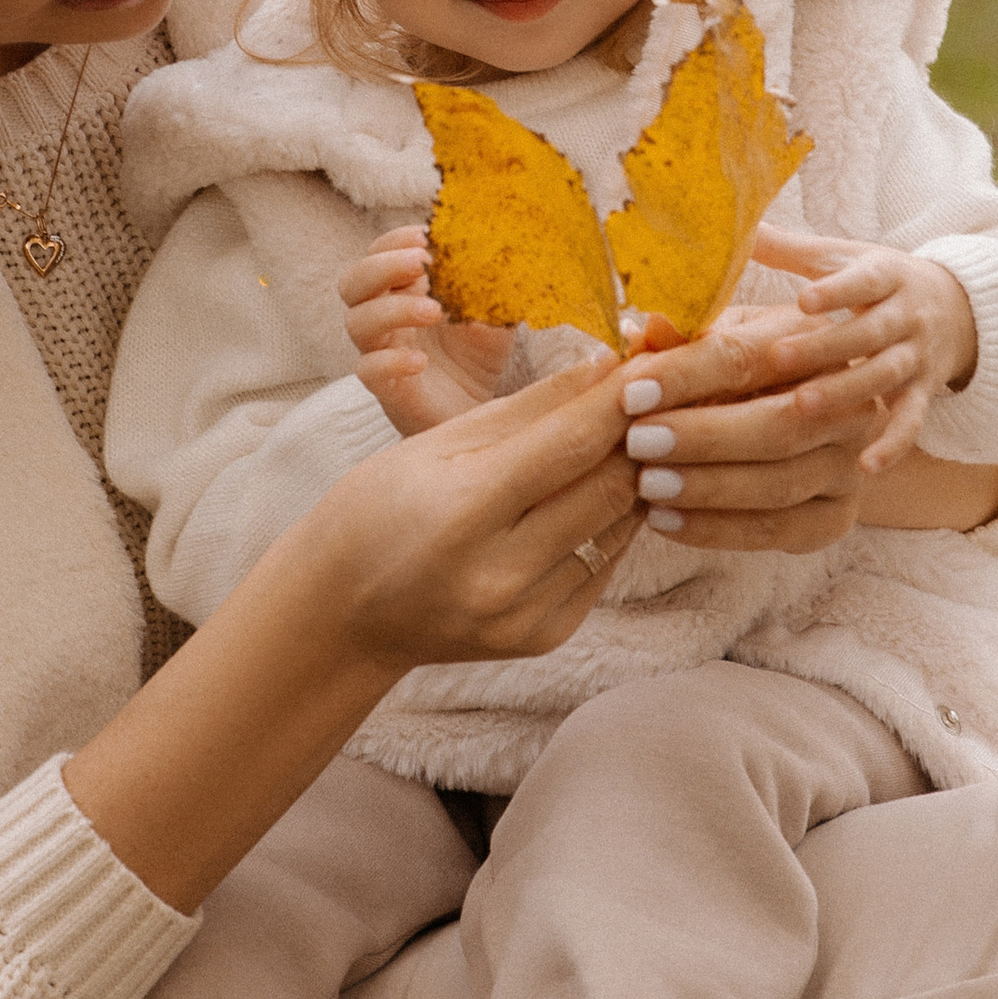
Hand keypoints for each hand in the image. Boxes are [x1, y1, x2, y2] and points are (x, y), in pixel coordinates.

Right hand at [67, 357, 638, 916]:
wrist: (343, 613)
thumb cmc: (379, 510)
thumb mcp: (435, 443)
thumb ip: (529, 409)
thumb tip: (606, 367)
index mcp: (461, 514)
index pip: (570, 445)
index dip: (621, 398)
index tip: (654, 361)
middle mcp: (498, 574)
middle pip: (609, 487)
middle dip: (638, 433)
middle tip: (654, 393)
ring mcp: (523, 614)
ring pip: (618, 526)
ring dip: (633, 476)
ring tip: (633, 437)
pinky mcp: (543, 638)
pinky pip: (603, 565)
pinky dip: (609, 523)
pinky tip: (595, 495)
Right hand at [340, 225, 512, 436]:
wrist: (478, 412)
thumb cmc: (476, 358)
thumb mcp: (493, 314)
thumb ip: (491, 285)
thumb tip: (499, 249)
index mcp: (402, 291)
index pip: (380, 254)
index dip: (396, 241)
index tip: (427, 237)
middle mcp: (383, 318)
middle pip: (354, 282)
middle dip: (383, 266)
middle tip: (420, 262)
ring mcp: (380, 352)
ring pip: (357, 322)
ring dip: (392, 309)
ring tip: (434, 311)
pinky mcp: (386, 389)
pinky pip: (367, 370)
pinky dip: (389, 361)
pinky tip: (419, 362)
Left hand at [611, 310, 908, 556]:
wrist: (800, 421)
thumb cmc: (741, 371)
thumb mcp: (714, 341)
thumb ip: (677, 344)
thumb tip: (637, 331)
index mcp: (811, 342)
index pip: (746, 357)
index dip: (686, 376)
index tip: (630, 394)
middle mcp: (847, 402)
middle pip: (778, 424)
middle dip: (702, 436)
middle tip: (637, 443)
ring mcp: (848, 463)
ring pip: (780, 483)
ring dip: (707, 487)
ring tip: (646, 486)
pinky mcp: (837, 516)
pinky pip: (777, 531)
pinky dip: (716, 530)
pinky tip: (664, 521)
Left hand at [751, 225, 978, 473]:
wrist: (957, 308)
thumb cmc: (877, 281)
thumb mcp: (843, 258)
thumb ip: (790, 248)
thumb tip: (737, 223)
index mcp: (886, 277)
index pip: (864, 280)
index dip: (837, 291)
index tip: (803, 299)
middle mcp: (905, 317)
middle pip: (868, 332)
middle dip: (826, 347)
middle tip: (778, 359)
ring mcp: (916, 358)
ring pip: (884, 376)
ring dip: (846, 393)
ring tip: (802, 407)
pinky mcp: (923, 393)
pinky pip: (911, 421)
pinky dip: (893, 445)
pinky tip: (865, 465)